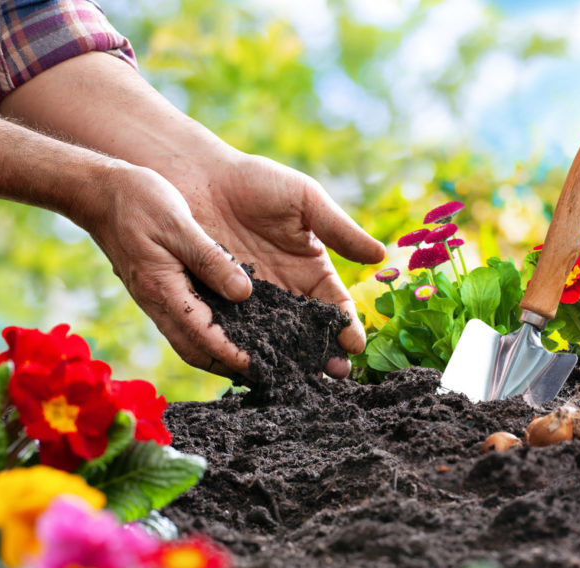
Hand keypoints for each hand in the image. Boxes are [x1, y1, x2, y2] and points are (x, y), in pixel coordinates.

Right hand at [73, 161, 257, 377]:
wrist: (98, 192)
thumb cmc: (139, 201)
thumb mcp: (179, 225)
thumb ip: (211, 259)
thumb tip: (243, 293)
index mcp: (163, 289)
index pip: (203, 336)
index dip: (232, 356)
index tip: (260, 368)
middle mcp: (158, 302)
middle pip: (196, 351)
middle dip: (227, 368)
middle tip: (264, 375)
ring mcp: (156, 300)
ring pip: (189, 342)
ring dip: (218, 357)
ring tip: (253, 362)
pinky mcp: (158, 292)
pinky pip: (185, 325)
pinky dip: (208, 338)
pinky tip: (233, 331)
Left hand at [167, 151, 385, 378]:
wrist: (199, 177)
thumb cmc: (256, 182)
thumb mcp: (305, 201)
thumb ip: (340, 230)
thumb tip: (381, 255)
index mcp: (312, 271)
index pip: (336, 307)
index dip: (347, 326)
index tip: (355, 344)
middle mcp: (285, 293)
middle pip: (309, 333)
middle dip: (323, 354)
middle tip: (335, 374)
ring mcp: (252, 303)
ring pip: (275, 339)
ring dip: (289, 361)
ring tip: (299, 379)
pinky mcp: (218, 305)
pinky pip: (235, 333)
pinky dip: (245, 351)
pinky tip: (254, 368)